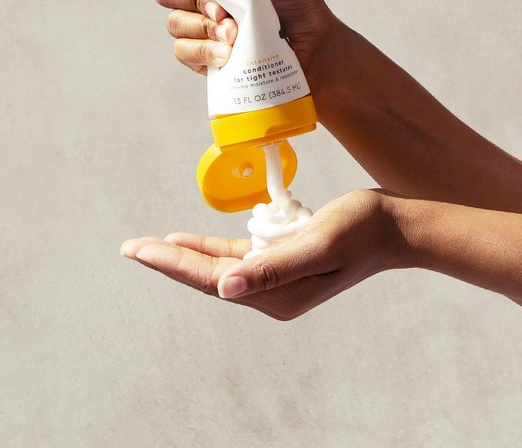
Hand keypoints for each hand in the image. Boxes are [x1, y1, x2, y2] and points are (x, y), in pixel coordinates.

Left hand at [120, 189, 403, 320]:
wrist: (392, 226)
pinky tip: (189, 242)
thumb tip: (225, 288)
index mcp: (276, 295)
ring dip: (184, 256)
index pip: (211, 279)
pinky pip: (235, 257)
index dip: (171, 262)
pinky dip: (209, 249)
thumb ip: (272, 268)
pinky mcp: (280, 261)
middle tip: (129, 248)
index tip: (136, 249)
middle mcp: (271, 293)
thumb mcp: (317, 245)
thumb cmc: (359, 230)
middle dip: (167, 261)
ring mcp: (275, 279)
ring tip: (149, 246)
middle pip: (207, 276)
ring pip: (216, 267)